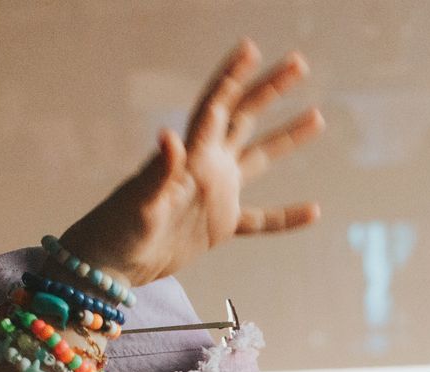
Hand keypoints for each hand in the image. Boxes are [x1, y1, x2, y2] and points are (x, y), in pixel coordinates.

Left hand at [56, 40, 323, 287]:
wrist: (112, 265)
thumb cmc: (118, 230)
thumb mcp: (139, 200)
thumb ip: (159, 170)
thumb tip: (169, 135)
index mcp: (190, 156)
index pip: (217, 107)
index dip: (234, 76)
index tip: (252, 48)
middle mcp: (207, 166)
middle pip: (245, 118)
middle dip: (270, 89)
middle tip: (299, 63)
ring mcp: (216, 194)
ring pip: (260, 159)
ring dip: (287, 138)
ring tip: (317, 116)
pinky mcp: (220, 226)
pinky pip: (261, 220)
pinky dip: (286, 217)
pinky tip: (314, 211)